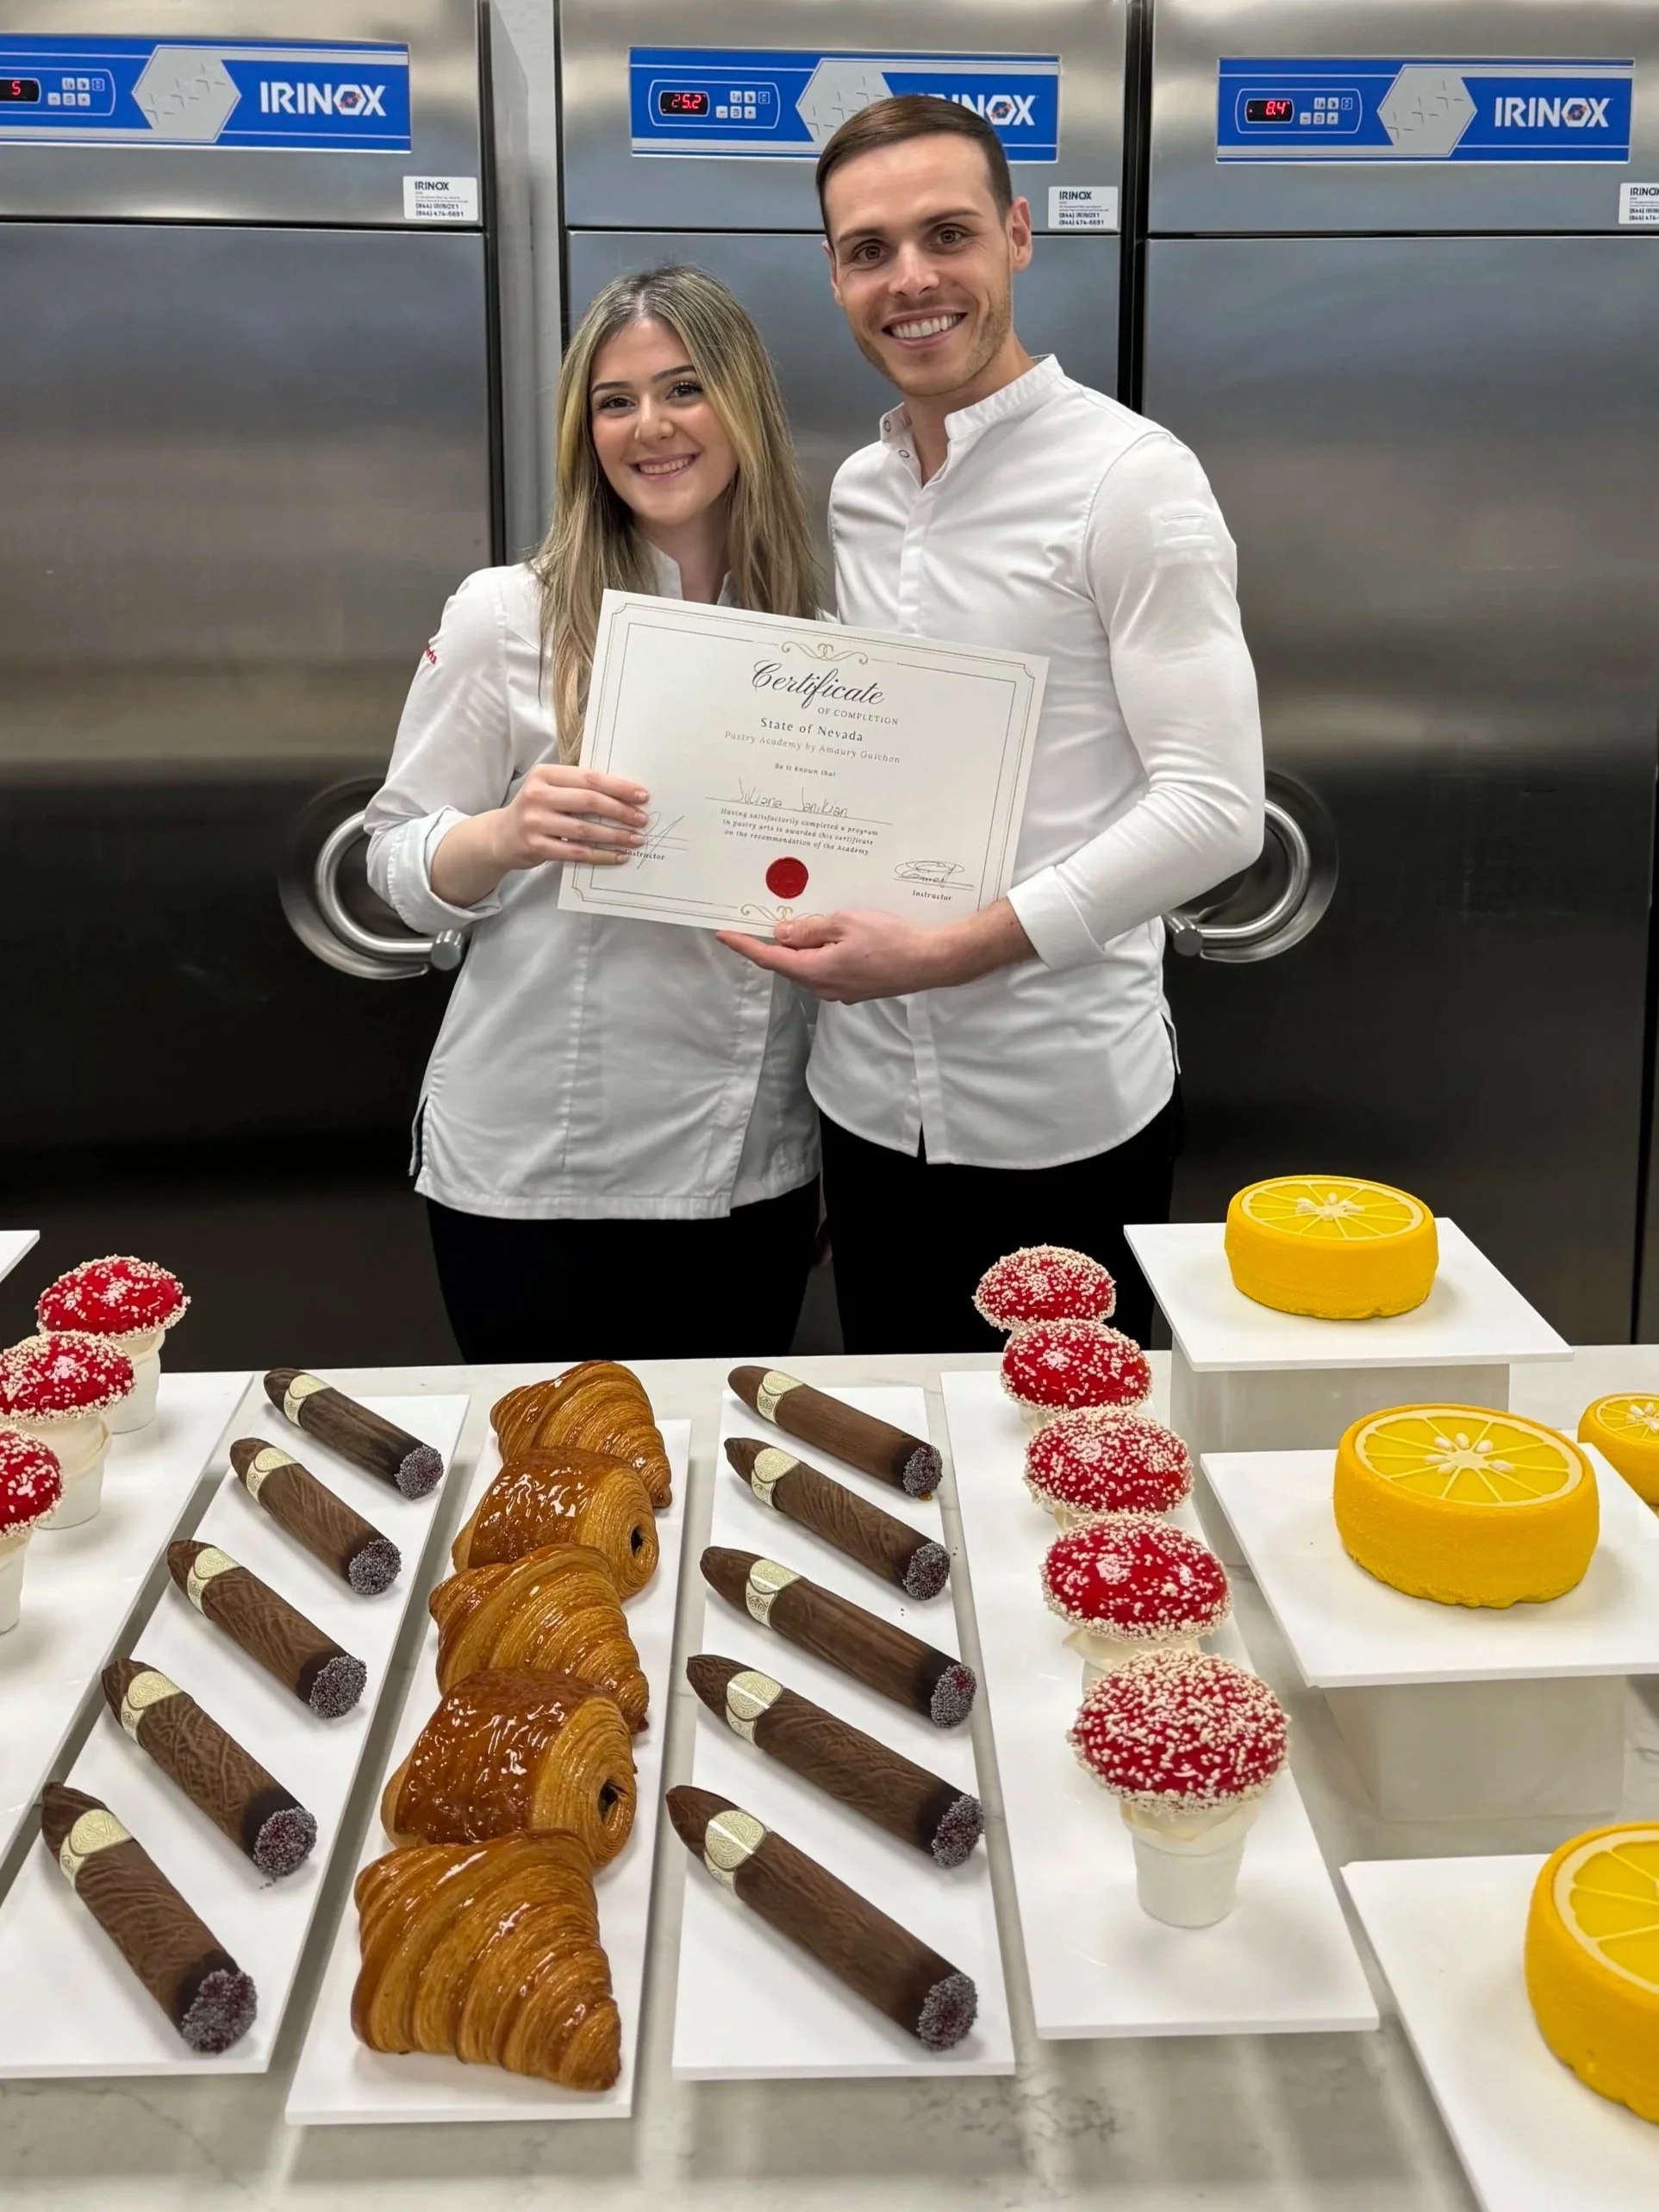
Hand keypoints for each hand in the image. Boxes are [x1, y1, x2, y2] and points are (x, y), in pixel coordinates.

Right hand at [490, 763, 649, 869]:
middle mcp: (537, 795)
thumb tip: (625, 796)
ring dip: (615, 836)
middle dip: (620, 811)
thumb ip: (578, 787)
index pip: (589, 778)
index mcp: (545, 774)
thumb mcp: (550, 790)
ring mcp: (535, 822)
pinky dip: (601, 855)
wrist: (500, 837)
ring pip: (585, 829)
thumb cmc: (536, 810)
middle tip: (642, 820)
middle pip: (588, 801)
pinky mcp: (536, 846)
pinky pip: (577, 852)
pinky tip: (619, 856)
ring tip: (636, 839)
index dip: (618, 787)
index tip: (642, 796)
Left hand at [716, 901, 1033, 1002]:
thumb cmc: (892, 940)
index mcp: (816, 971)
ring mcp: (841, 991)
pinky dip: (821, 954)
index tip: (724, 935)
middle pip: (788, 965)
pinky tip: (830, 938)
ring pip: (809, 967)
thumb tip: (781, 934)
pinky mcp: (856, 989)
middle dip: (774, 945)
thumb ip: (810, 929)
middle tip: (761, 920)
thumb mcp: (845, 923)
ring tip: (801, 924)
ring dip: (801, 949)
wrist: (931, 961)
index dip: (745, 946)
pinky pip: (827, 970)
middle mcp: (824, 987)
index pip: (770, 959)